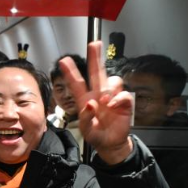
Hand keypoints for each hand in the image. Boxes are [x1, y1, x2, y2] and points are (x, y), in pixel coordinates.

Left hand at [59, 41, 132, 164]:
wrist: (110, 143)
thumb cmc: (96, 134)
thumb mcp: (86, 129)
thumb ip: (86, 117)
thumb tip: (91, 104)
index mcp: (85, 99)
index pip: (77, 83)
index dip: (70, 72)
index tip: (64, 60)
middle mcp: (98, 94)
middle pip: (97, 72)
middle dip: (95, 57)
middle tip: (94, 44)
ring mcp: (111, 97)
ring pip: (113, 80)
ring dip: (109, 87)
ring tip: (104, 100)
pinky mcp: (124, 103)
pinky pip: (123, 94)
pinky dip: (118, 98)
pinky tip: (112, 106)